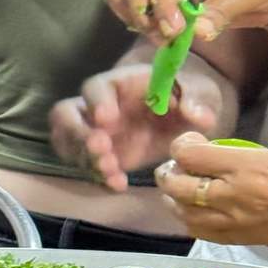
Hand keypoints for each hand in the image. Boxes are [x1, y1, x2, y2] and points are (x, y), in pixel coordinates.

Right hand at [49, 62, 226, 190]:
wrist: (186, 117)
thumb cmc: (189, 95)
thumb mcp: (201, 91)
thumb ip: (198, 99)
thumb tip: (199, 116)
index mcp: (120, 84)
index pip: (95, 87)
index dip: (96, 102)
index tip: (107, 119)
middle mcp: (98, 107)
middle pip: (66, 115)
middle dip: (78, 134)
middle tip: (102, 150)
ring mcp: (95, 133)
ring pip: (69, 144)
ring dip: (86, 160)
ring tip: (113, 172)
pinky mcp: (101, 156)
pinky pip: (87, 167)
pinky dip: (99, 177)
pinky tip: (119, 184)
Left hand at [156, 131, 267, 258]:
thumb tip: (259, 158)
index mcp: (253, 169)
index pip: (192, 158)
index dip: (182, 145)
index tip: (190, 138)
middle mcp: (242, 202)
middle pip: (181, 192)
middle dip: (170, 175)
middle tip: (175, 164)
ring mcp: (251, 226)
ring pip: (191, 221)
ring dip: (179, 205)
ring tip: (184, 190)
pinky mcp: (264, 242)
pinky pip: (216, 236)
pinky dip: (201, 223)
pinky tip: (206, 212)